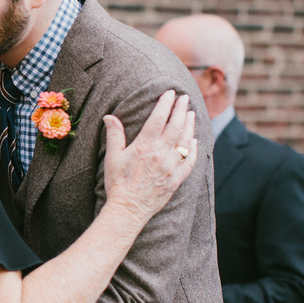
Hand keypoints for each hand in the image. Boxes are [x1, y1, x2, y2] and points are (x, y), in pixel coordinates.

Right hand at [102, 90, 196, 222]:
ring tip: (190, 113)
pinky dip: (193, 149)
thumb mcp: (112, 157)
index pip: (158, 118)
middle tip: (184, 97)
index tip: (169, 93)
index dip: (165, 103)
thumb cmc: (117, 183)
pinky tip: (194, 140)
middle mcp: (160, 153)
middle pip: (175, 125)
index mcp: (144, 146)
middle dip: (181, 109)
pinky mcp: (176, 179)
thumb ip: (114, 135)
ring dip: (189, 125)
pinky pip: (189, 161)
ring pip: (185, 140)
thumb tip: (109, 116)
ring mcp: (170, 166)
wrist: (128, 209)